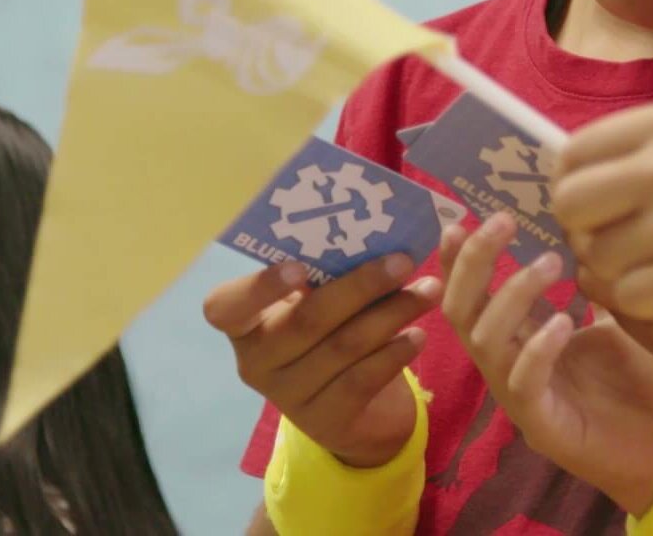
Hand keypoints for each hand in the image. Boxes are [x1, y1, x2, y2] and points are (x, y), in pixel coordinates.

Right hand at [202, 254, 441, 467]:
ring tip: (428, 290)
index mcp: (244, 324)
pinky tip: (419, 335)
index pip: (224, 307)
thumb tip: (376, 231)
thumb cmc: (329, 331)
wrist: (352, 408)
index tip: (299, 267)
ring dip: (392, 313)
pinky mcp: (325, 422)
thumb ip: (328, 273)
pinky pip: (363, 381)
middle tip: (404, 260)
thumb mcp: (317, 300)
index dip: (258, 287)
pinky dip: (394, 354)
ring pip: (343, 347)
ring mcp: (288, 397)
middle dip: (361, 286)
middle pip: (307, 320)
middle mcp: (257, 363)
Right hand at [440, 213, 652, 515]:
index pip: (472, 292)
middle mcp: (508, 364)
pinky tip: (564, 321)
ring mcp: (520, 396)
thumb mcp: (613, 319)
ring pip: (485, 341)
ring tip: (549, 262)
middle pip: (461, 310)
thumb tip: (590, 230)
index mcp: (518, 337)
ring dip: (511, 294)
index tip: (465, 216)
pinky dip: (539, 347)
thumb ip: (593, 282)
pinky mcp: (542, 425)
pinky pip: (523, 383)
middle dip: (472, 262)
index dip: (460, 256)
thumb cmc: (636, 383)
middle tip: (501, 221)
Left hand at [554, 99, 652, 319]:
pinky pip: (626, 299)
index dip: (574, 186)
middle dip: (584, 230)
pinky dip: (644, 303)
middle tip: (618, 244)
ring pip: (594, 257)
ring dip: (616, 271)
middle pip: (569, 204)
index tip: (597, 208)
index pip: (573, 154)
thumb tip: (586, 172)